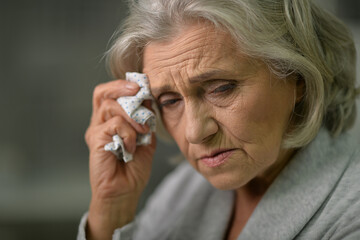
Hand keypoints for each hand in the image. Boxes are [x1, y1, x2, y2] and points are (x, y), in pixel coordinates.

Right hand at [84, 79, 155, 239]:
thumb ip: (145, 119)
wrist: (125, 191)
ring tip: (142, 132)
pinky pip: (114, 124)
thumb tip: (148, 99)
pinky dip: (128, 133)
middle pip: (103, 93)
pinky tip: (132, 146)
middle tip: (139, 92)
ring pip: (111, 106)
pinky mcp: (95, 140)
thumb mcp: (145, 138)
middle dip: (123, 88)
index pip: (109, 93)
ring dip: (132, 116)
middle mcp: (99, 123)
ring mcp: (96, 131)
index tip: (142, 86)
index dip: (123, 84)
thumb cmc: (134, 167)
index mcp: (110, 120)